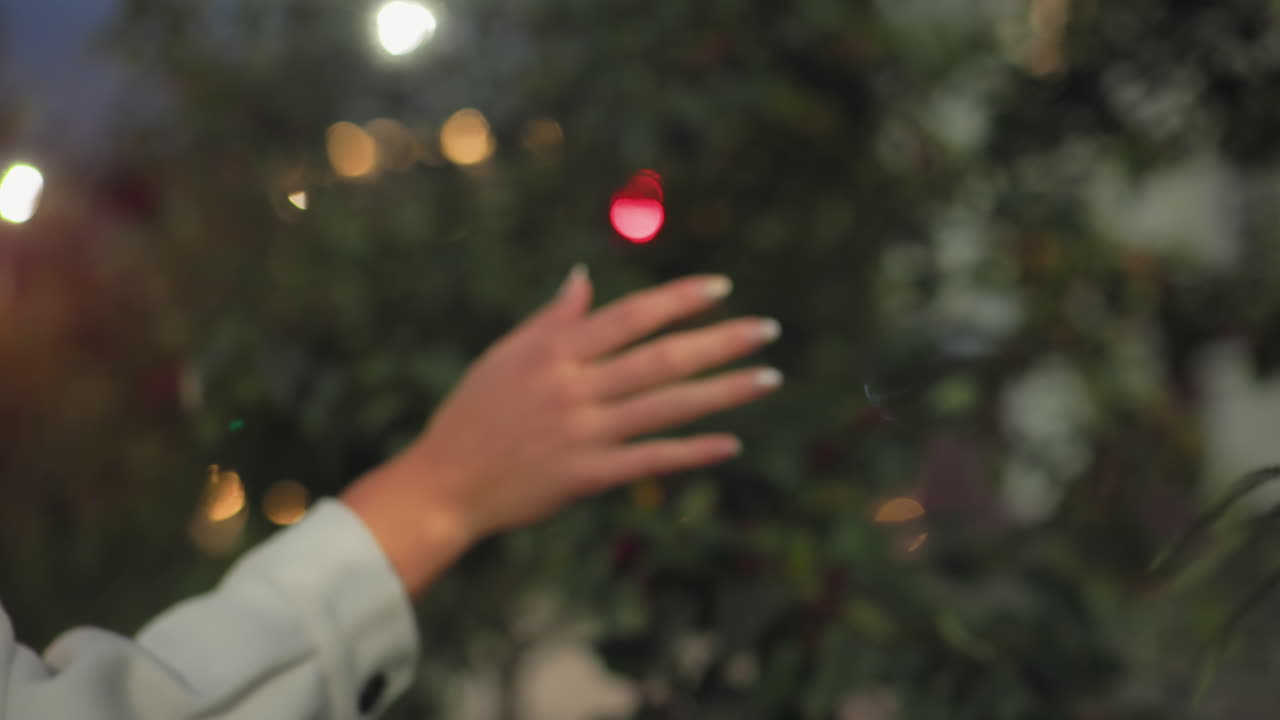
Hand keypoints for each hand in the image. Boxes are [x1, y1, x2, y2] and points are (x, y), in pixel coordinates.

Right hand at [343, 265, 781, 595]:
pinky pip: (649, 461)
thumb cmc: (473, 414)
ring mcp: (582, 433)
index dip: (678, 300)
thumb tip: (583, 276)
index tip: (722, 287)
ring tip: (769, 378)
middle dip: (720, 341)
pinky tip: (729, 444)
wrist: (443, 485)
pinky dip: (690, 452)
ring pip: (665, 407)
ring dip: (723, 392)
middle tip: (769, 329)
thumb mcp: (505, 356)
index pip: (630, 317)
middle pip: (660, 358)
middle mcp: (573, 388)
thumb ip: (552, 319)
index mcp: (554, 352)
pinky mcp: (586, 476)